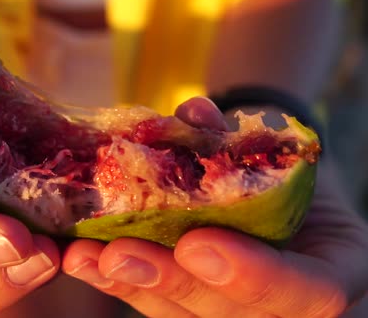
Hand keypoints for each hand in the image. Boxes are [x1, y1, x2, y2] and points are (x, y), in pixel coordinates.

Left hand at [62, 97, 367, 316]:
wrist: (274, 187)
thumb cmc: (285, 171)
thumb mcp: (281, 157)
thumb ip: (238, 145)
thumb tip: (192, 114)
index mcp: (333, 274)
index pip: (310, 294)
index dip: (253, 276)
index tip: (197, 244)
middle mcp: (284, 307)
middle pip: (230, 315)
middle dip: (171, 283)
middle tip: (117, 255)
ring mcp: (234, 311)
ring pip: (182, 315)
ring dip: (129, 284)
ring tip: (81, 258)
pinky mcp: (192, 306)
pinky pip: (154, 300)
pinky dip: (115, 278)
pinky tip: (79, 258)